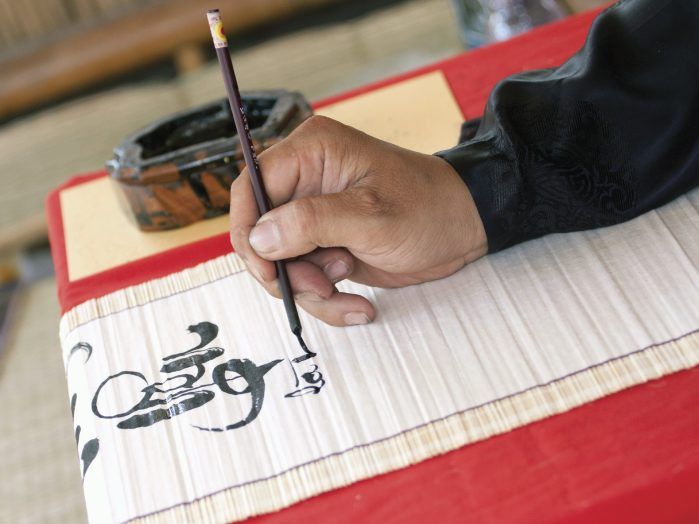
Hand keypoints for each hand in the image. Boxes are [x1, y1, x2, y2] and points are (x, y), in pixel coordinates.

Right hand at [229, 115, 486, 326]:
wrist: (462, 230)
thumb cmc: (430, 209)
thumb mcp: (372, 217)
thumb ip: (313, 223)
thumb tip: (260, 237)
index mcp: (312, 153)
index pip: (251, 187)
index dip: (249, 231)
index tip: (267, 269)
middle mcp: (305, 180)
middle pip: (260, 231)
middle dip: (286, 270)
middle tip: (320, 287)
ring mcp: (313, 215)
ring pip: (280, 262)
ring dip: (308, 290)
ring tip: (345, 292)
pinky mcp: (324, 243)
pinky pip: (304, 277)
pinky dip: (325, 298)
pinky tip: (357, 304)